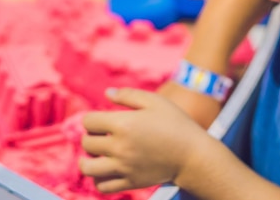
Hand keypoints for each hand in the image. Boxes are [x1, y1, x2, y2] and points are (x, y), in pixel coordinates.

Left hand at [79, 87, 209, 193]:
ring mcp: (124, 167)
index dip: (93, 118)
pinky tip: (106, 170)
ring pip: (88, 167)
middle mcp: (120, 147)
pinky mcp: (130, 182)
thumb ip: (129, 95)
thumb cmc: (176, 123)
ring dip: (87, 160)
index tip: (104, 120)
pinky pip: (102, 186)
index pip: (89, 121)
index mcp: (124, 124)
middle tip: (104, 135)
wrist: (193, 154)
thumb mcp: (155, 102)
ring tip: (98, 155)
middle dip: (91, 136)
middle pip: (87, 143)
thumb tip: (107, 93)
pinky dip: (98, 179)